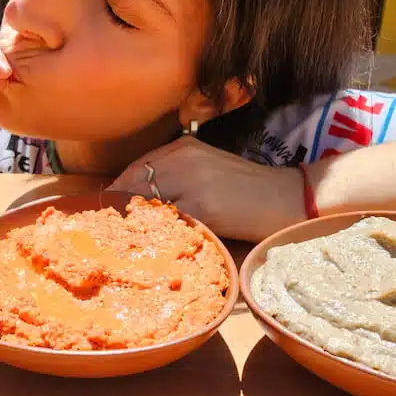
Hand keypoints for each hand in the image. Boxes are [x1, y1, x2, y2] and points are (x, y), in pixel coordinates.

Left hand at [108, 137, 307, 241]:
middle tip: (112, 235)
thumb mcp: (207, 167)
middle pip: (134, 187)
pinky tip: (157, 248)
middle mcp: (184, 159)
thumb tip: (135, 199)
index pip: (133, 170)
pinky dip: (161, 236)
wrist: (288, 198)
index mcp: (182, 147)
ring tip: (130, 243)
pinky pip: (170, 224)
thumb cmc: (246, 189)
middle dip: (121, 212)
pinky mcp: (205, 207)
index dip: (117, 195)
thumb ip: (174, 174)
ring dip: (136, 227)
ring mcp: (193, 182)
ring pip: (148, 206)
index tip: (107, 215)